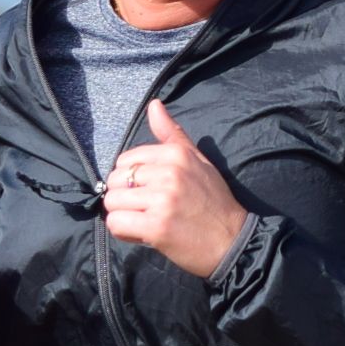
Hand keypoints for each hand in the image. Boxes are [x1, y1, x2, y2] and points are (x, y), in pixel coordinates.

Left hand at [101, 100, 246, 278]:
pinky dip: (123, 231)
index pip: (126, 160)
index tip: (148, 192)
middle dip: (124, 197)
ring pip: (113, 202)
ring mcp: (162, 200)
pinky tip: (141, 234)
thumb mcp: (198, 161)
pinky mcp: (156, 227)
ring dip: (123, 215)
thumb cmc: (214, 202)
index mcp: (176, 155)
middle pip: (115, 181)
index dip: (131, 179)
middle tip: (145, 209)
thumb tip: (154, 105)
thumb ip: (172, 134)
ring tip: (144, 221)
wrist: (232, 240)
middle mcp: (169, 174)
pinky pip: (116, 223)